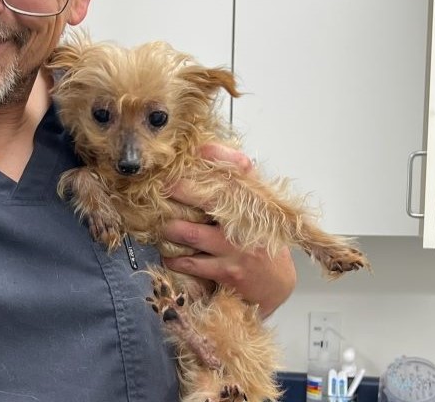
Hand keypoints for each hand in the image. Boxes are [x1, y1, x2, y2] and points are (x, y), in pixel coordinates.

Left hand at [161, 142, 296, 317]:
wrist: (277, 285)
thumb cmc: (262, 240)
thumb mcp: (258, 207)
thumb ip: (236, 179)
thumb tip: (205, 149)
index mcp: (254, 203)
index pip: (232, 174)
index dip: (205, 165)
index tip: (178, 166)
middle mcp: (246, 223)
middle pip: (206, 200)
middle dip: (177, 193)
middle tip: (157, 191)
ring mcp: (236, 249)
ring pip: (190, 234)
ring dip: (168, 229)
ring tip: (160, 225)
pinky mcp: (228, 273)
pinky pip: (190, 263)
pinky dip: (174, 258)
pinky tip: (170, 254)